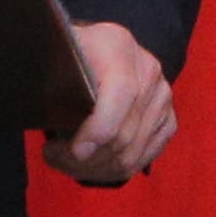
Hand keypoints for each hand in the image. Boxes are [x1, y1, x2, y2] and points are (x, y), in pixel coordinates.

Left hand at [42, 13, 179, 187]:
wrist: (96, 51)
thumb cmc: (68, 57)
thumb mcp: (55, 57)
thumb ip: (53, 78)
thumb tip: (47, 110)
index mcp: (118, 45)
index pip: (120, 94)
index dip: (98, 130)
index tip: (73, 151)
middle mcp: (148, 69)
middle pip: (124, 133)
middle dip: (86, 158)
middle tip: (53, 157)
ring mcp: (162, 96)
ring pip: (133, 153)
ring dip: (95, 169)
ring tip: (66, 163)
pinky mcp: (167, 118)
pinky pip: (144, 157)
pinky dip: (113, 171)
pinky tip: (88, 166)